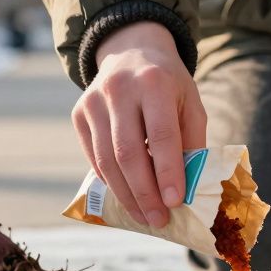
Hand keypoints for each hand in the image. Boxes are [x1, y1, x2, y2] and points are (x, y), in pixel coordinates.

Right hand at [73, 21, 206, 227]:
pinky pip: (93, 157)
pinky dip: (111, 182)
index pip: (160, 135)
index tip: (175, 202)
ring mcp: (93, 101)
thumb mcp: (190, 103)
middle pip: (128, 152)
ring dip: (126, 194)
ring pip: (106, 160)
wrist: (131, 50)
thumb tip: (188, 189)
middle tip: (159, 219)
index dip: (167, 171)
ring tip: (144, 217)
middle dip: (144, 192)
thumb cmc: (169, 85)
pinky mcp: (79, 113)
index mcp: (154, 82)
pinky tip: (127, 197)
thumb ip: (191, 142)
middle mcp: (119, 89)